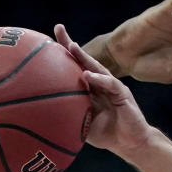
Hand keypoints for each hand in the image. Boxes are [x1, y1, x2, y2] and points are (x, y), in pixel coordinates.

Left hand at [56, 25, 151, 156]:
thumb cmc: (106, 134)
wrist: (130, 143)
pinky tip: (88, 75)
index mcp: (89, 88)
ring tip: (72, 47)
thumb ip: (67, 116)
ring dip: (84, 57)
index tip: (44, 40)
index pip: (73, 67)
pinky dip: (99, 79)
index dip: (61, 53)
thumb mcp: (81, 125)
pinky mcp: (123, 94)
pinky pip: (110, 84)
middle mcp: (100, 82)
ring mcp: (112, 86)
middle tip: (58, 28)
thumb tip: (41, 117)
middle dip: (70, 44)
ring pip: (97, 67)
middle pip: (84, 60)